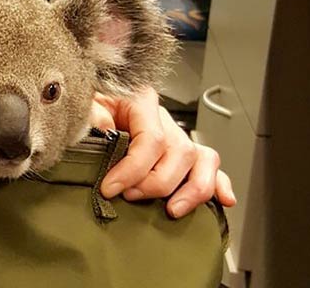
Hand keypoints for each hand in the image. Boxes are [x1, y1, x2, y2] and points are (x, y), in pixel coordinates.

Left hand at [89, 88, 235, 217]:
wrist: (94, 99)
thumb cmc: (91, 102)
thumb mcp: (85, 101)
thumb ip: (93, 113)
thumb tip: (106, 127)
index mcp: (142, 101)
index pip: (152, 139)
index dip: (133, 169)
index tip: (110, 188)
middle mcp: (164, 117)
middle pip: (179, 153)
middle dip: (156, 183)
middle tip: (129, 196)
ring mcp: (176, 134)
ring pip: (201, 160)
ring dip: (191, 189)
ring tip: (171, 209)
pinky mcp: (182, 151)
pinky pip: (209, 164)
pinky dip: (218, 183)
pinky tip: (223, 200)